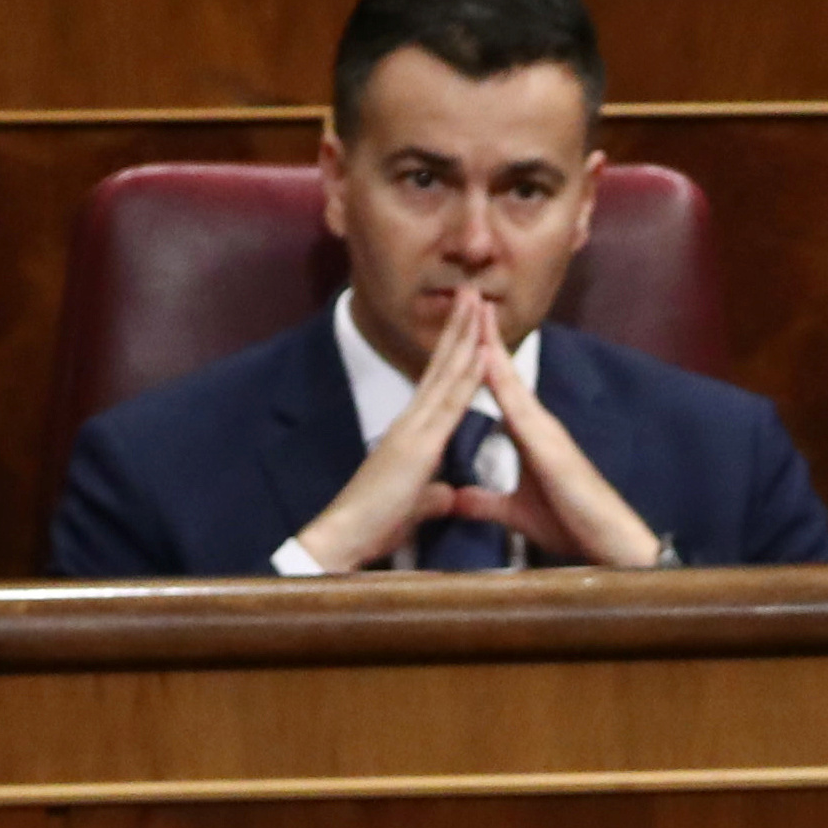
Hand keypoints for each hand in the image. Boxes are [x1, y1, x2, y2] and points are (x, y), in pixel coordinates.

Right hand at [287, 289, 507, 574]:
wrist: (346, 537)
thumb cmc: (374, 525)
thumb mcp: (412, 505)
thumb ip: (431, 495)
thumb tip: (446, 495)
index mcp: (411, 432)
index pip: (437, 382)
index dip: (453, 350)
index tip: (468, 321)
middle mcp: (411, 421)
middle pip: (441, 365)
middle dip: (459, 327)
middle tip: (473, 290)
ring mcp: (414, 429)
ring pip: (446, 374)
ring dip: (465, 336)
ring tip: (477, 300)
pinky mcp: (419, 446)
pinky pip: (449, 406)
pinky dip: (467, 377)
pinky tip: (482, 353)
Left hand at [463, 331, 669, 569]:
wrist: (606, 542)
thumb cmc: (569, 524)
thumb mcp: (515, 513)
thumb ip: (487, 503)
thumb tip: (459, 499)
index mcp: (528, 436)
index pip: (498, 388)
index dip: (480, 359)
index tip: (461, 328)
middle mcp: (538, 425)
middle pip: (505, 372)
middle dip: (485, 336)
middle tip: (468, 295)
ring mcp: (546, 432)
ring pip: (512, 381)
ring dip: (492, 346)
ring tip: (474, 312)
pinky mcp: (551, 446)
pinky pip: (521, 408)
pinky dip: (503, 383)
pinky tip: (486, 361)